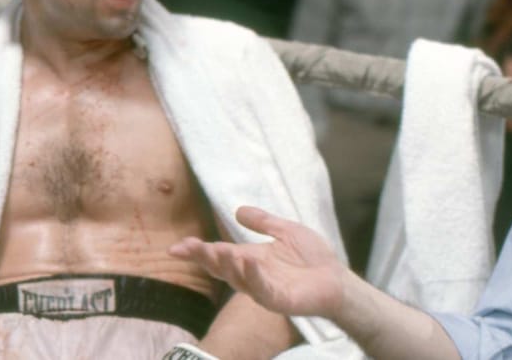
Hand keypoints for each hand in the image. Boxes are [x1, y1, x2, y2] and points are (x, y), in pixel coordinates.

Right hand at [169, 206, 345, 318]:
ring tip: (216, 250)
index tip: (175, 246)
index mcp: (252, 259)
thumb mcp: (286, 231)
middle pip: (222, 268)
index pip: (220, 255)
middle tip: (186, 248)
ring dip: (227, 265)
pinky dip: (254, 277)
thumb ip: (263, 222)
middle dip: (204, 258)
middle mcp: (253, 275)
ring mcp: (264, 289)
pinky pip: (263, 290)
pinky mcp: (280, 300)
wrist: (336, 278)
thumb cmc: (312, 258)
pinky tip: (248, 264)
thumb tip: (238, 210)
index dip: (198, 252)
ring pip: (238, 279)